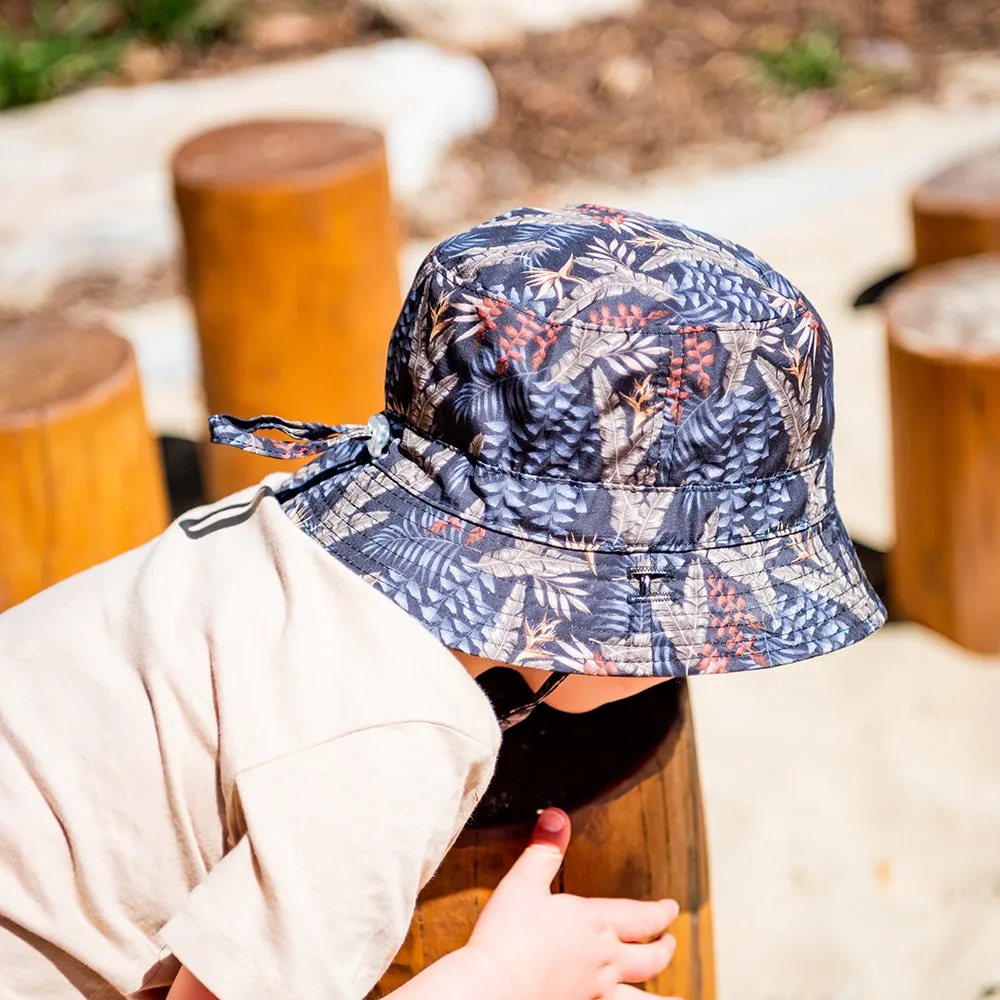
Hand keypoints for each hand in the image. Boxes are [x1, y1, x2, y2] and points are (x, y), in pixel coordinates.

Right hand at [466, 807, 680, 999]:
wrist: (494, 988)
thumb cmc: (508, 935)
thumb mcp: (523, 882)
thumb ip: (544, 850)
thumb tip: (557, 815)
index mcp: (594, 923)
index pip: (639, 917)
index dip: (659, 913)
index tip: (671, 909)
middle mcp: (604, 960)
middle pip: (648, 958)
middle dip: (662, 949)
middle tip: (670, 942)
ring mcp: (595, 992)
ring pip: (642, 996)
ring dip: (664, 998)